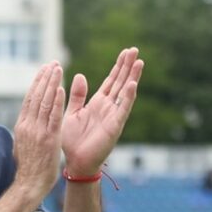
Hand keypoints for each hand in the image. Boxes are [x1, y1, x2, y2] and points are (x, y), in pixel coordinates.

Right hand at [13, 62, 65, 197]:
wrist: (29, 184)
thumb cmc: (29, 168)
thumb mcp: (23, 144)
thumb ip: (26, 130)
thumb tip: (26, 122)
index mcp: (22, 125)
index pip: (30, 99)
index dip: (37, 83)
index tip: (44, 70)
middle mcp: (28, 125)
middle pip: (36, 95)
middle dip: (45, 77)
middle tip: (53, 63)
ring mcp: (38, 131)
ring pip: (45, 102)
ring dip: (52, 83)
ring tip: (58, 68)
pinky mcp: (48, 138)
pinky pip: (53, 116)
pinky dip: (57, 101)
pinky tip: (61, 89)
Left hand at [61, 48, 143, 176]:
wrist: (75, 161)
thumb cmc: (73, 140)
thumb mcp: (72, 112)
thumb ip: (78, 95)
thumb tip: (79, 75)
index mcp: (98, 103)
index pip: (111, 81)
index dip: (118, 66)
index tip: (126, 52)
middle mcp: (108, 107)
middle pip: (121, 82)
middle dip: (128, 66)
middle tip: (135, 50)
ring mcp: (113, 116)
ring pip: (125, 92)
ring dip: (132, 77)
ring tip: (139, 61)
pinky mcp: (114, 126)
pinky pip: (123, 109)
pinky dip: (128, 97)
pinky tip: (133, 84)